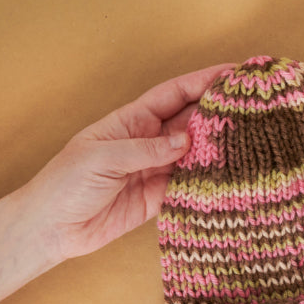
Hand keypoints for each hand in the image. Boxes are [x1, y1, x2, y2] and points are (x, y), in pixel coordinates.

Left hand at [21, 63, 232, 260]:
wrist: (53, 228)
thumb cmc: (66, 184)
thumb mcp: (102, 158)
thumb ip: (145, 149)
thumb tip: (186, 141)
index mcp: (131, 121)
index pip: (173, 94)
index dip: (201, 82)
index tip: (231, 74)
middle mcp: (148, 142)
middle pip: (190, 121)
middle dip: (217, 111)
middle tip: (250, 107)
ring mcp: (155, 170)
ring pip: (194, 153)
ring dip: (217, 148)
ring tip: (248, 140)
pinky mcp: (159, 198)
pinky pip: (189, 185)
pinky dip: (207, 181)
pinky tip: (228, 176)